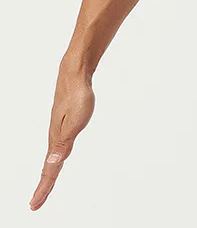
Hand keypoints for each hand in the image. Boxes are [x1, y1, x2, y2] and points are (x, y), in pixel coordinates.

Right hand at [30, 67, 95, 209]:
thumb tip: (53, 162)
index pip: (49, 170)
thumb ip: (64, 142)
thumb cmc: (77, 96)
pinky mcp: (64, 122)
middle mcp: (55, 137)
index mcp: (56, 140)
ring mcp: (59, 129)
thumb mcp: (75, 121)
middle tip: (34, 204)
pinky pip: (58, 146)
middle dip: (43, 186)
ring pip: (52, 156)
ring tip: (45, 185)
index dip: (43, 189)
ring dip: (48, 173)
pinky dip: (54, 157)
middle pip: (48, 167)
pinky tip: (56, 157)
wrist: (75, 75)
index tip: (33, 206)